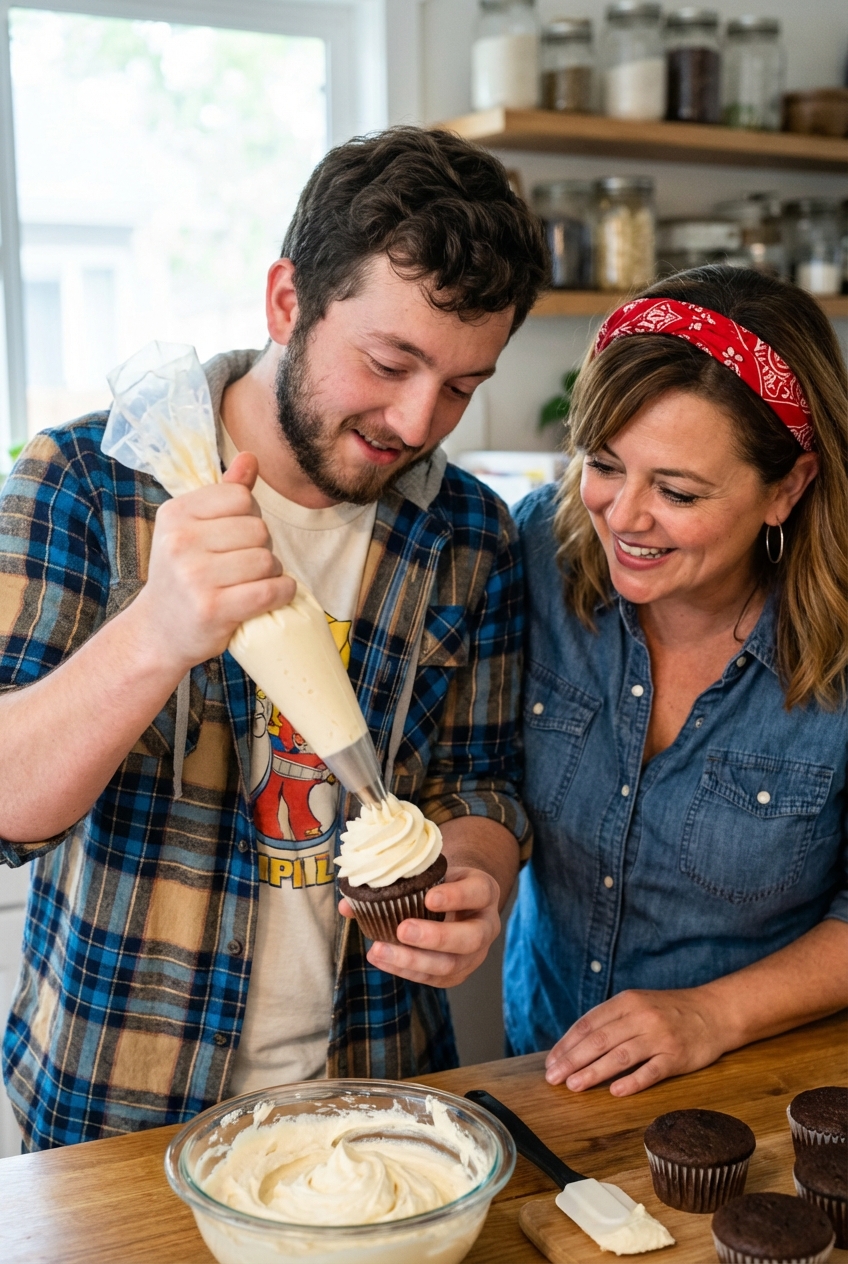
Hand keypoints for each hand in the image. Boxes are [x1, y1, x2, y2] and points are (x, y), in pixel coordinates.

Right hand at [134, 452, 295, 670]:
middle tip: (245, 566)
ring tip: (252, 583)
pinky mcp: (213, 608)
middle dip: (262, 547)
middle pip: (259, 529)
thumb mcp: (192, 529)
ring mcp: (195, 576)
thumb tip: (250, 458)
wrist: (157, 632)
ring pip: (267, 560)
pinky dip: (282, 592)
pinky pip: (270, 591)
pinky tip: (273, 595)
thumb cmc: (182, 576)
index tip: (236, 537)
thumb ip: (223, 494)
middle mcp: (181, 541)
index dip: (249, 516)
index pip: (241, 497)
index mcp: (176, 514)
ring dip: (272, 573)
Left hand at [339, 866, 500, 987]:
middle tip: (402, 929)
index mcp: (484, 892)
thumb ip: (399, 881)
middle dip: (435, 937)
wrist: (459, 898)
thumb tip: (348, 902)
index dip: (456, 897)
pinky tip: (382, 959)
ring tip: (379, 950)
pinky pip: (434, 978)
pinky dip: (405, 970)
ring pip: (451, 966)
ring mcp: (475, 954)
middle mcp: (486, 926)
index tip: (428, 898)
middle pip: (470, 938)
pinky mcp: (458, 973)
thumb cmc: (442, 881)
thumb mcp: (431, 871)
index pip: (478, 892)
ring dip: (412, 960)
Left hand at [544, 987, 726, 1096]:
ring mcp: (659, 1037)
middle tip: (553, 1078)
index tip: (551, 1062)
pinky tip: (615, 1092)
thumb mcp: (638, 1004)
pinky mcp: (676, 1056)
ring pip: (620, 1055)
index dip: (567, 1044)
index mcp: (627, 1001)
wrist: (714, 1011)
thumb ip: (611, 1020)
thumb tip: (576, 1045)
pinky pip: (651, 1071)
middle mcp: (641, 1016)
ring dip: (594, 1072)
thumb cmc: (669, 1011)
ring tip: (574, 1085)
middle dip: (572, 1060)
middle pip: (599, 1040)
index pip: (588, 1023)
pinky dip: (632, 1081)